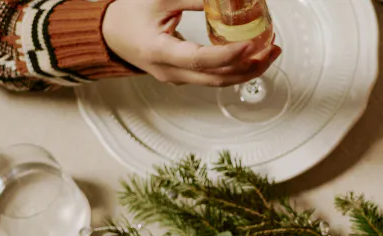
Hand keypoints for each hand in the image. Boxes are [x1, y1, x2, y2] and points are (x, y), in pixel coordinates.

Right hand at [103, 0, 280, 86]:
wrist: (109, 34)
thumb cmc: (128, 16)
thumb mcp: (160, 0)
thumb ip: (193, 0)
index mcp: (159, 52)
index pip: (201, 59)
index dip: (228, 55)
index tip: (250, 44)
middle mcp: (170, 72)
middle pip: (218, 77)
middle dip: (251, 66)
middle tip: (272, 49)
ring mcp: (178, 78)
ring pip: (220, 81)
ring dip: (248, 69)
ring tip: (270, 52)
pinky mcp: (184, 77)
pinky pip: (215, 77)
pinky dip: (236, 68)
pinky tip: (252, 55)